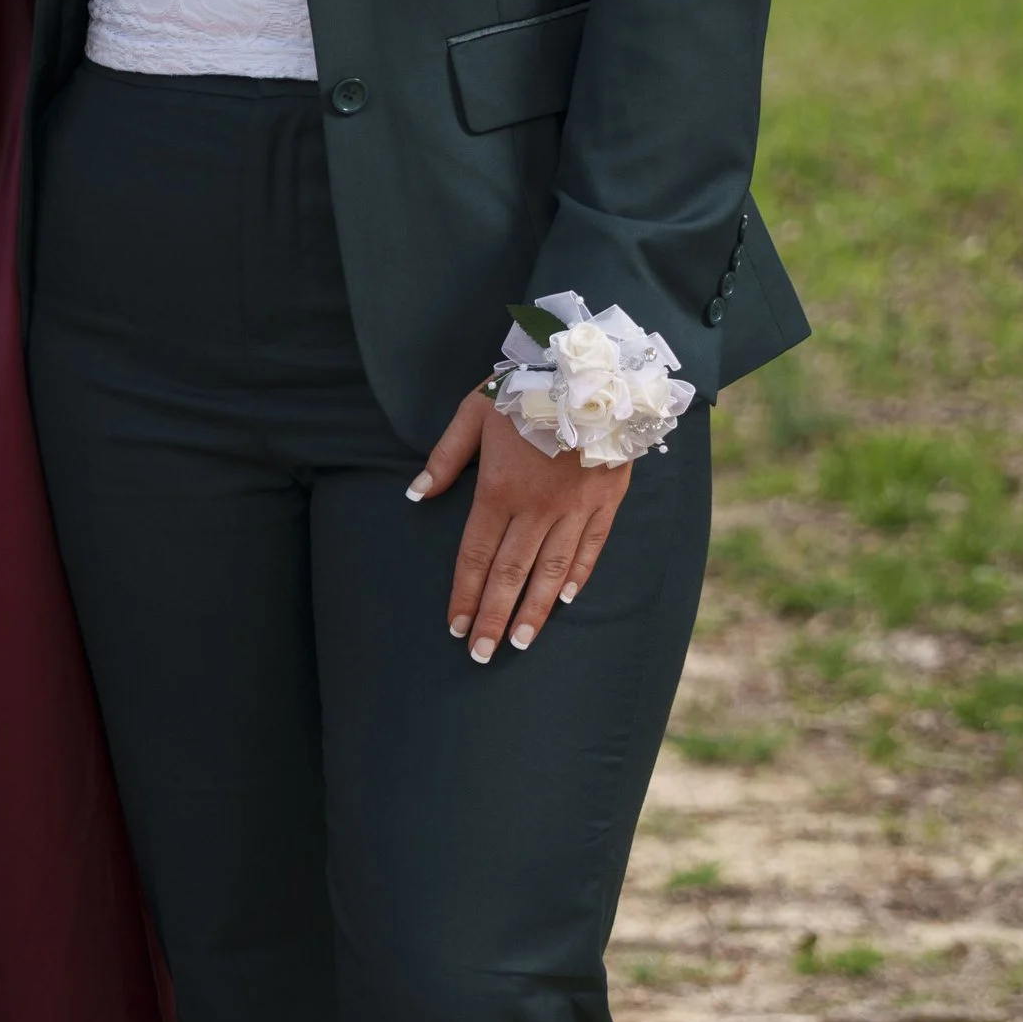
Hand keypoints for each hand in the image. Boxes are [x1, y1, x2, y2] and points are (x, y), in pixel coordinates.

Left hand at [407, 388, 630, 659]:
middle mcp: (537, 507)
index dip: (464, 594)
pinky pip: (592, 546)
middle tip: (482, 654)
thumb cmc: (527, 386)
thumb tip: (416, 494)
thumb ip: (444, 457)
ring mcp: (575, 506)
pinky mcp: (606, 498)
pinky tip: (565, 600)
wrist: (595, 367)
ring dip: (534, 610)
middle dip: (493, 617)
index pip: (476, 555)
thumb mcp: (475, 411)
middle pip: (510, 573)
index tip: (455, 626)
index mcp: (500, 489)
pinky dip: (578, 575)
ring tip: (519, 642)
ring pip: (551, 570)